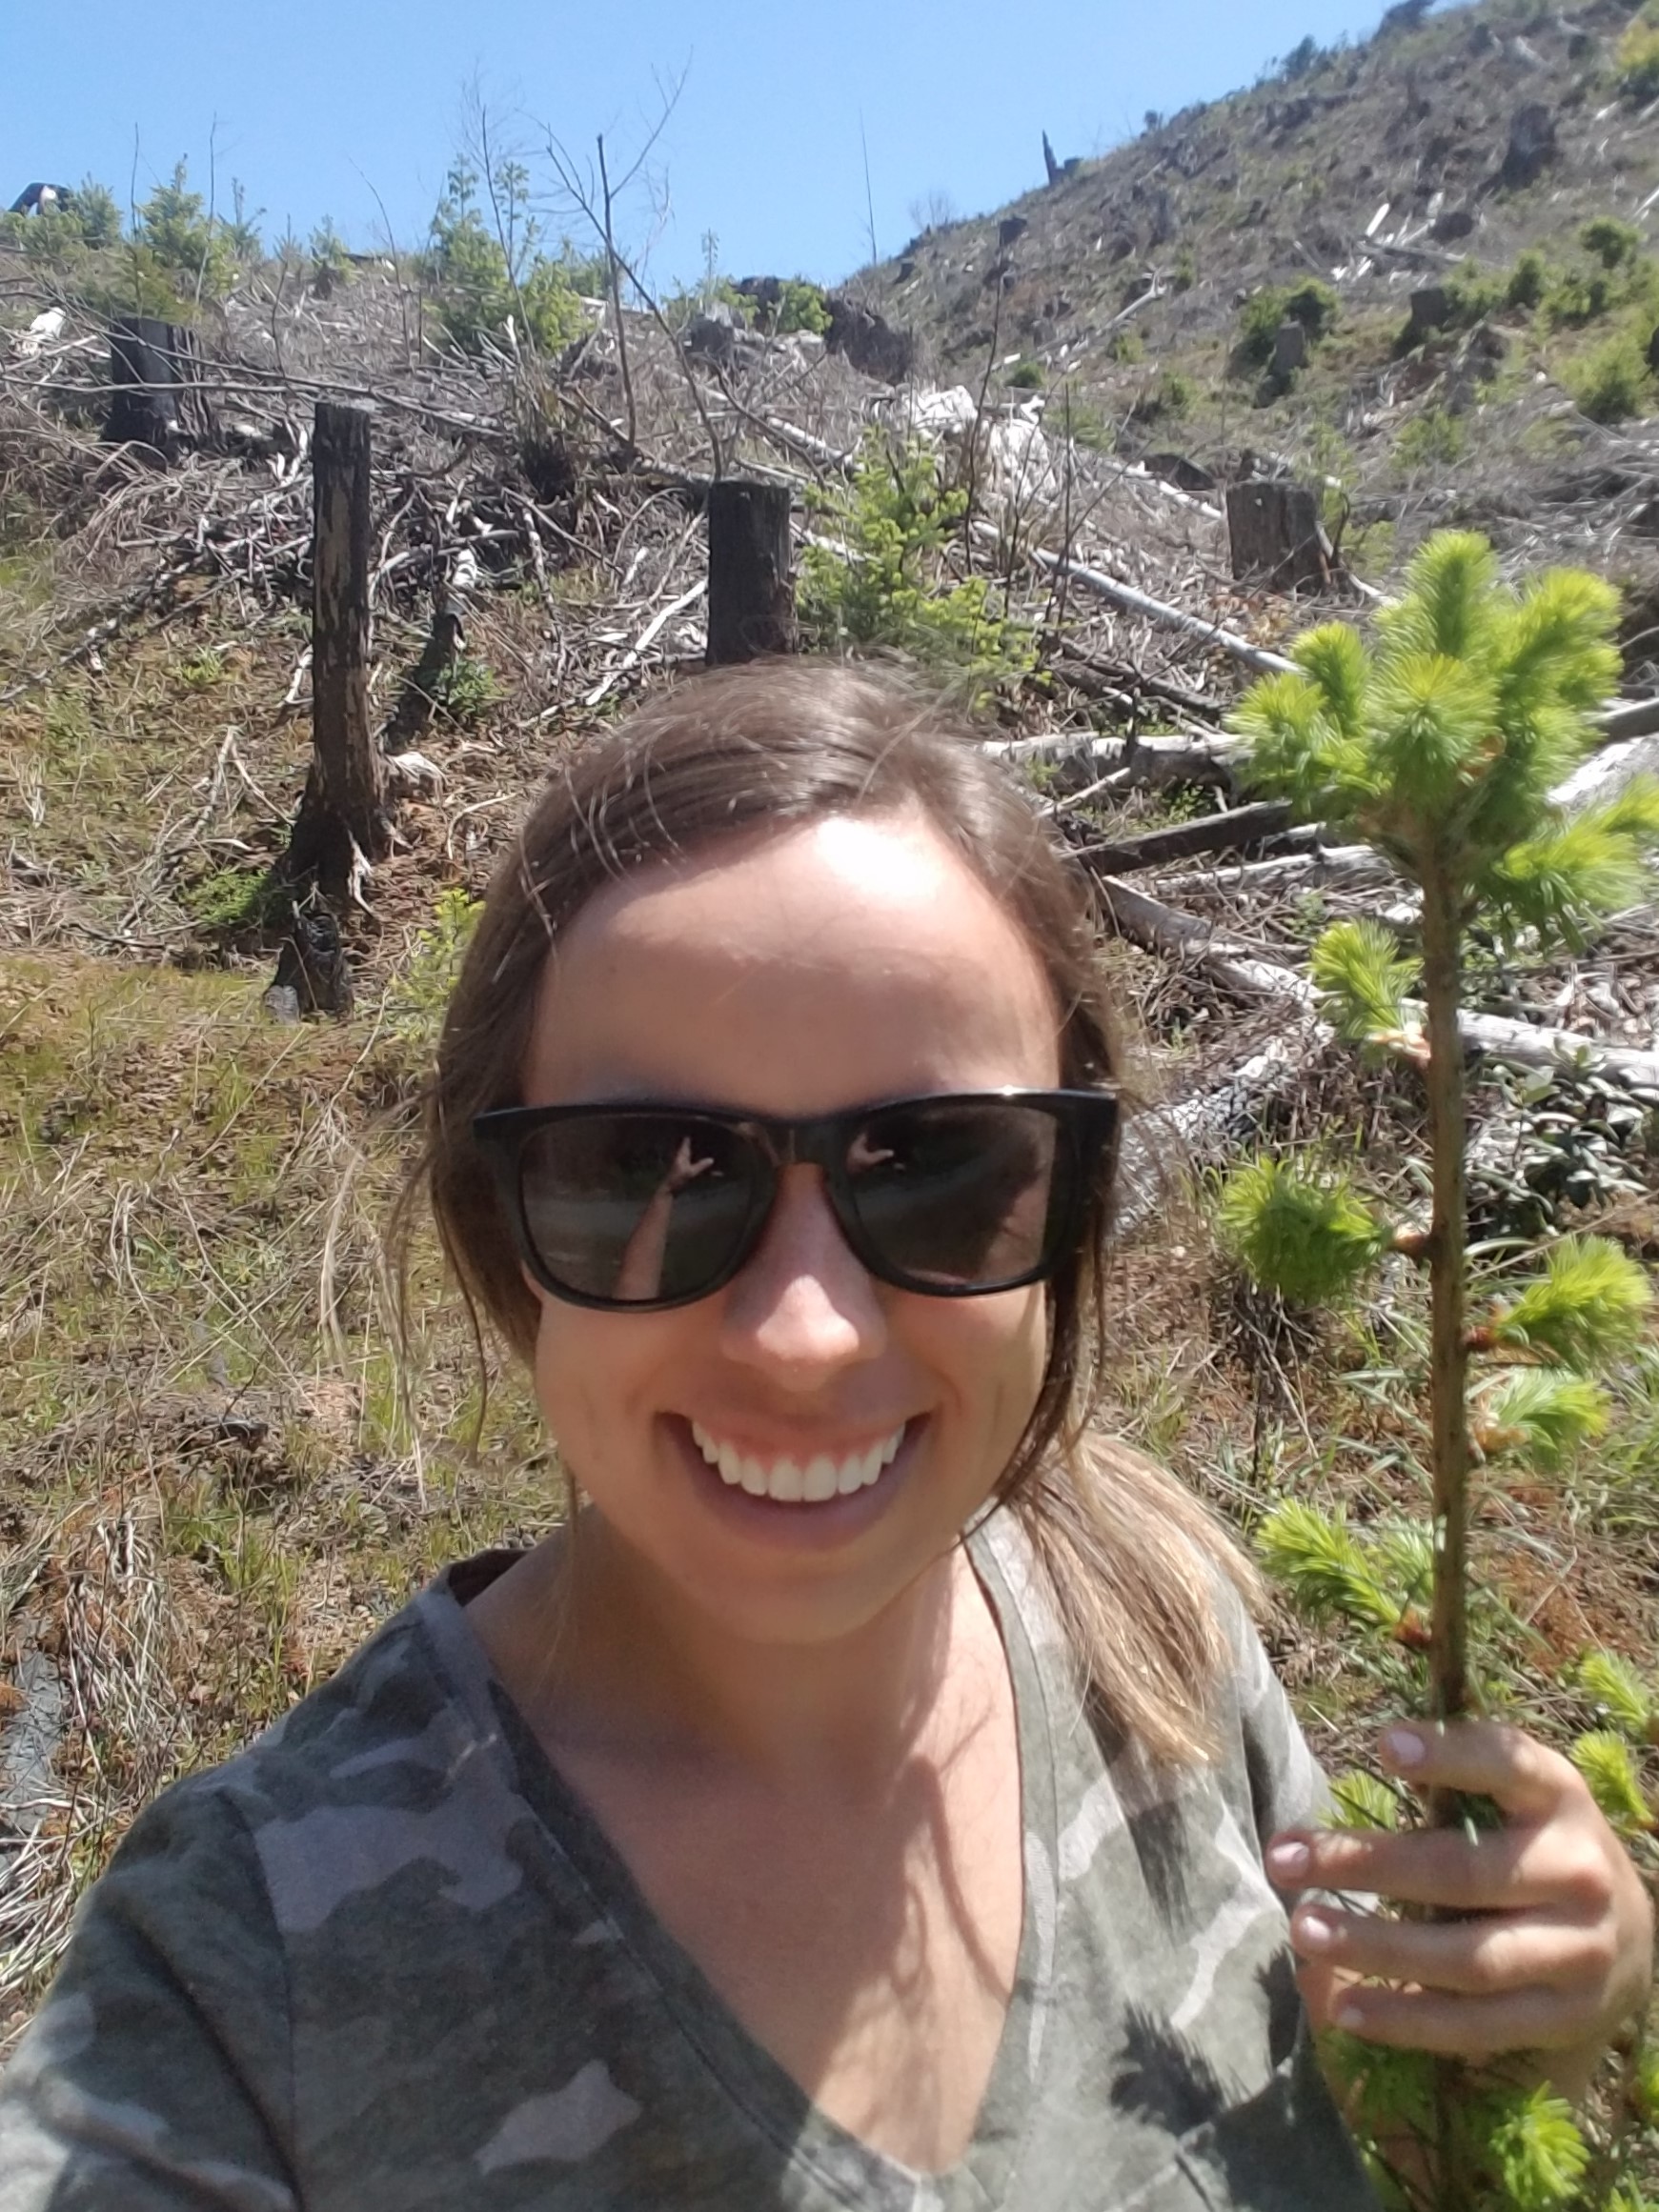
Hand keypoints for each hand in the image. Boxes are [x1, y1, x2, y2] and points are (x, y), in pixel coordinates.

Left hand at [1264, 1719, 1654, 2078]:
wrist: (1628, 1935)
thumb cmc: (1535, 1845)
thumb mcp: (1517, 1797)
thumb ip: (1455, 1779)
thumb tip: (1371, 1752)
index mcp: (1560, 1797)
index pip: (1508, 1764)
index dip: (1449, 1753)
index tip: (1381, 1743)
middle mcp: (1579, 1871)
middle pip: (1463, 1871)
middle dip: (1366, 1864)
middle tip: (1284, 1858)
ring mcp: (1579, 1950)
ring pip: (1467, 1957)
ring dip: (1375, 1946)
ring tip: (1303, 1930)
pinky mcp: (1565, 2017)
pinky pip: (1476, 2025)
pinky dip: (1406, 2019)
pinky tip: (1345, 2007)